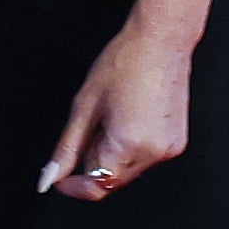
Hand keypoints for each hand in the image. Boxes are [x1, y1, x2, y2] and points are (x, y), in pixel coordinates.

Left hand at [40, 24, 190, 200]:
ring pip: (128, 170)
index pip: (97, 187)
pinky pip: (145, 158)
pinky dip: (131, 147)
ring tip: (113, 118)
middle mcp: (153, 153)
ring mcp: (169, 148)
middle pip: (112, 180)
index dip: (74, 187)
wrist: (161, 41)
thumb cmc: (126, 63)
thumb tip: (51, 178)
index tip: (61, 178)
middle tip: (91, 128)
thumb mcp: (84, 107)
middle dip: (93, 163)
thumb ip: (66, 149)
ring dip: (112, 155)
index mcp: (128, 145)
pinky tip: (130, 119)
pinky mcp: (177, 142)